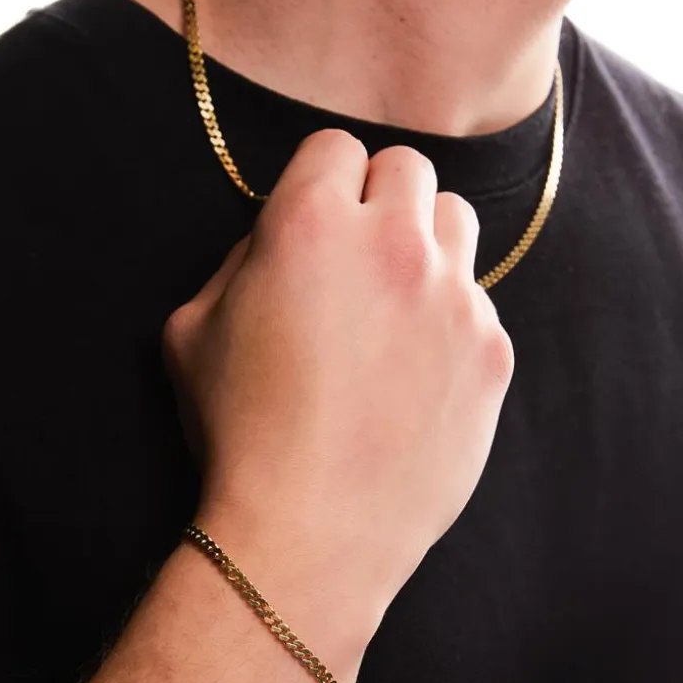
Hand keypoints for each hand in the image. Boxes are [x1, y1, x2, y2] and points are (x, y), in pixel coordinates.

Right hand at [163, 129, 513, 622]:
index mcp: (310, 225)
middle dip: (379, 201)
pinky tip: (417, 374)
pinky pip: (480, 305)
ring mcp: (453, 300)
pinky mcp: (491, 354)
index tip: (317, 218)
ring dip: (426, 246)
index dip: (321, 181)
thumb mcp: (191, 333)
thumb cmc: (240, 435)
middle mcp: (393, 246)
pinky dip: (451, 321)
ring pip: (457, 224)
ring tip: (394, 307)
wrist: (310, 534)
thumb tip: (280, 237)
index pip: (335, 147)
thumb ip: (238, 261)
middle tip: (356, 259)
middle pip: (408, 170)